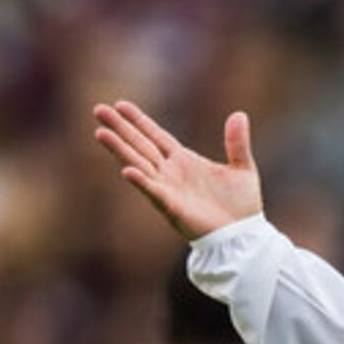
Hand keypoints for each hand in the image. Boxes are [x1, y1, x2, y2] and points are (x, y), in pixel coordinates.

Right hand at [92, 102, 262, 240]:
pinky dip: (141, 181)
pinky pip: (153, 192)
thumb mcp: (243, 169)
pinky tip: (127, 170)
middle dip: (120, 128)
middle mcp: (171, 173)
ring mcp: (169, 190)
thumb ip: (237, 143)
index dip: (139, 121)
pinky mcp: (172, 207)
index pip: (156, 136)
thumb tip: (239, 114)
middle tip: (99, 110)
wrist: (245, 238)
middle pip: (140, 145)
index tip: (120, 105)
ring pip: (139, 164)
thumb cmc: (243, 207)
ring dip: (120, 149)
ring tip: (100, 133)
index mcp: (184, 161)